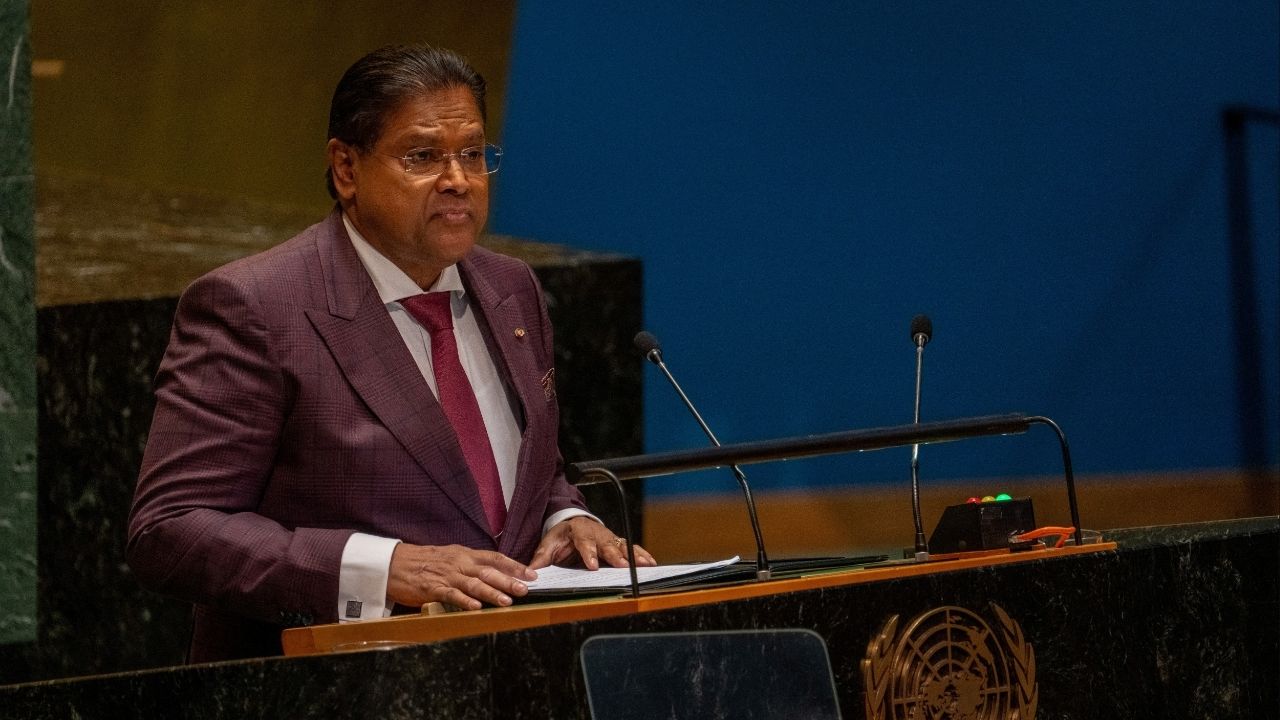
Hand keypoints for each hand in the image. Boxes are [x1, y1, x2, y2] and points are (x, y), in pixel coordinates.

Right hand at [387, 543, 536, 610]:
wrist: (394, 563)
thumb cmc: (424, 561)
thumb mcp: (451, 557)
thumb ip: (471, 564)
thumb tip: (494, 572)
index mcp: (465, 554)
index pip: (495, 558)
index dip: (514, 566)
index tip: (531, 574)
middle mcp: (459, 563)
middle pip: (488, 571)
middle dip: (508, 580)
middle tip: (525, 589)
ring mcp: (446, 576)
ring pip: (473, 584)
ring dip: (491, 592)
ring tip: (507, 601)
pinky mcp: (433, 588)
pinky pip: (451, 595)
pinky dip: (464, 601)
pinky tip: (476, 607)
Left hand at [529, 516, 656, 569]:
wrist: (571, 524)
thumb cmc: (561, 536)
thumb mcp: (548, 544)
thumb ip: (541, 558)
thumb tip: (532, 572)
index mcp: (578, 531)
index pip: (584, 541)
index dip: (589, 553)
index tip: (592, 565)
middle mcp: (596, 533)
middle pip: (606, 544)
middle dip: (614, 556)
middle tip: (621, 567)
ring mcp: (609, 538)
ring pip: (622, 546)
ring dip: (633, 556)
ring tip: (644, 565)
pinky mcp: (617, 544)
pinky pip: (631, 549)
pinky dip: (641, 555)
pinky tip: (650, 563)